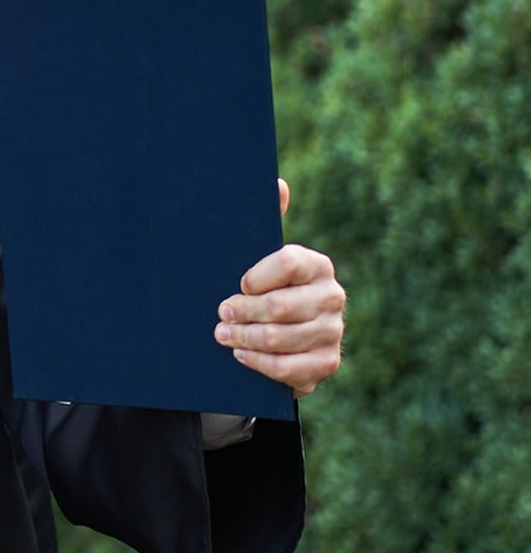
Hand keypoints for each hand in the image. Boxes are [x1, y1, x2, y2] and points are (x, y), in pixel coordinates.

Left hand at [214, 179, 344, 397]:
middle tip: (220, 314)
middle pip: (279, 306)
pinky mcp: (326, 363)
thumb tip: (277, 183)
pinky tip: (241, 355)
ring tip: (222, 335)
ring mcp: (332, 332)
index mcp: (317, 265)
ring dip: (243, 338)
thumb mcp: (259, 257)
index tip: (237, 284)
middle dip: (241, 312)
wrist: (281, 338)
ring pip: (279, 338)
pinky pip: (287, 368)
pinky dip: (258, 362)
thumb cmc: (263, 289)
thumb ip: (267, 221)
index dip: (256, 276)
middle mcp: (332, 296)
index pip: (287, 262)